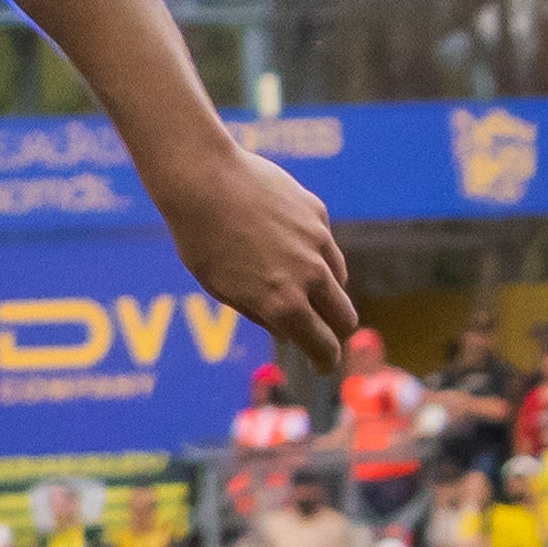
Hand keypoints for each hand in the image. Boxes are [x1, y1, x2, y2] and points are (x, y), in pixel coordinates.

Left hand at [154, 140, 356, 379]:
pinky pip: (325, 246)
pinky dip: (314, 255)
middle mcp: (310, 277)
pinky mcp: (319, 216)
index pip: (323, 346)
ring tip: (299, 287)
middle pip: (345, 318)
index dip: (325, 361)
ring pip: (340, 281)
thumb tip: (288, 333)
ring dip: (327, 292)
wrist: (204, 181)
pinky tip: (287, 245)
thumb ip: (259, 313)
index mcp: (283, 304)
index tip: (323, 366)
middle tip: (324, 334)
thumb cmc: (201, 239)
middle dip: (336, 332)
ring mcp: (319, 244)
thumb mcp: (221, 288)